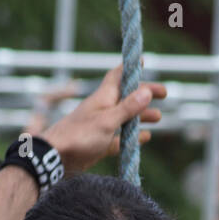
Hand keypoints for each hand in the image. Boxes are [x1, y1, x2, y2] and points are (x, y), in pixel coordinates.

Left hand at [45, 64, 165, 173]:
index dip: (130, 68)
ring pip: (125, 118)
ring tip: (158, 117)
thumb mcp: (107, 121)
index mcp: (103, 98)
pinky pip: (119, 138)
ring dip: (141, 116)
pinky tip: (145, 138)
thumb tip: (146, 91)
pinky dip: (132, 137)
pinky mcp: (98, 144)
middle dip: (144, 94)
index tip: (143, 60)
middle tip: (164, 94)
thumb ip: (127, 108)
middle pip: (127, 97)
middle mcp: (102, 109)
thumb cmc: (80, 136)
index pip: (118, 76)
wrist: (54, 159)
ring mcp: (100, 127)